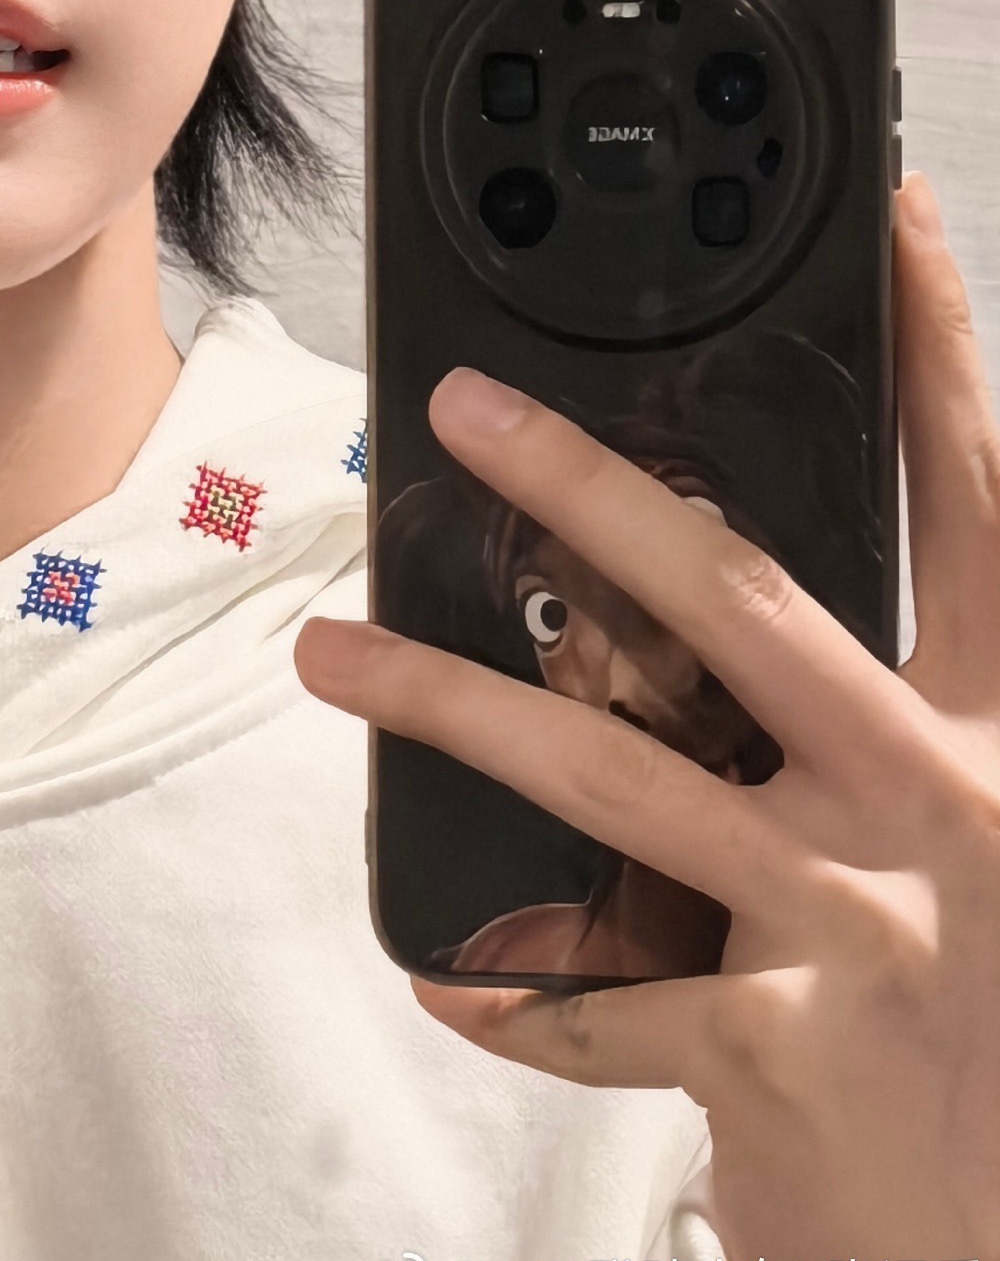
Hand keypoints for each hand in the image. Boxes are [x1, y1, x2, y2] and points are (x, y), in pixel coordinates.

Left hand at [296, 172, 999, 1260]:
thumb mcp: (994, 829)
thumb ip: (917, 709)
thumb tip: (750, 608)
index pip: (977, 503)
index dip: (940, 353)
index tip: (883, 213)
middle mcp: (942, 800)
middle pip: (741, 604)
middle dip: (590, 494)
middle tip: (459, 411)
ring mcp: (856, 922)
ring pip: (614, 778)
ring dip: (452, 706)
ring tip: (327, 652)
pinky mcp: (780, 1046)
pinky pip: (600, 997)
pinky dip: (517, 989)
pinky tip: (446, 971)